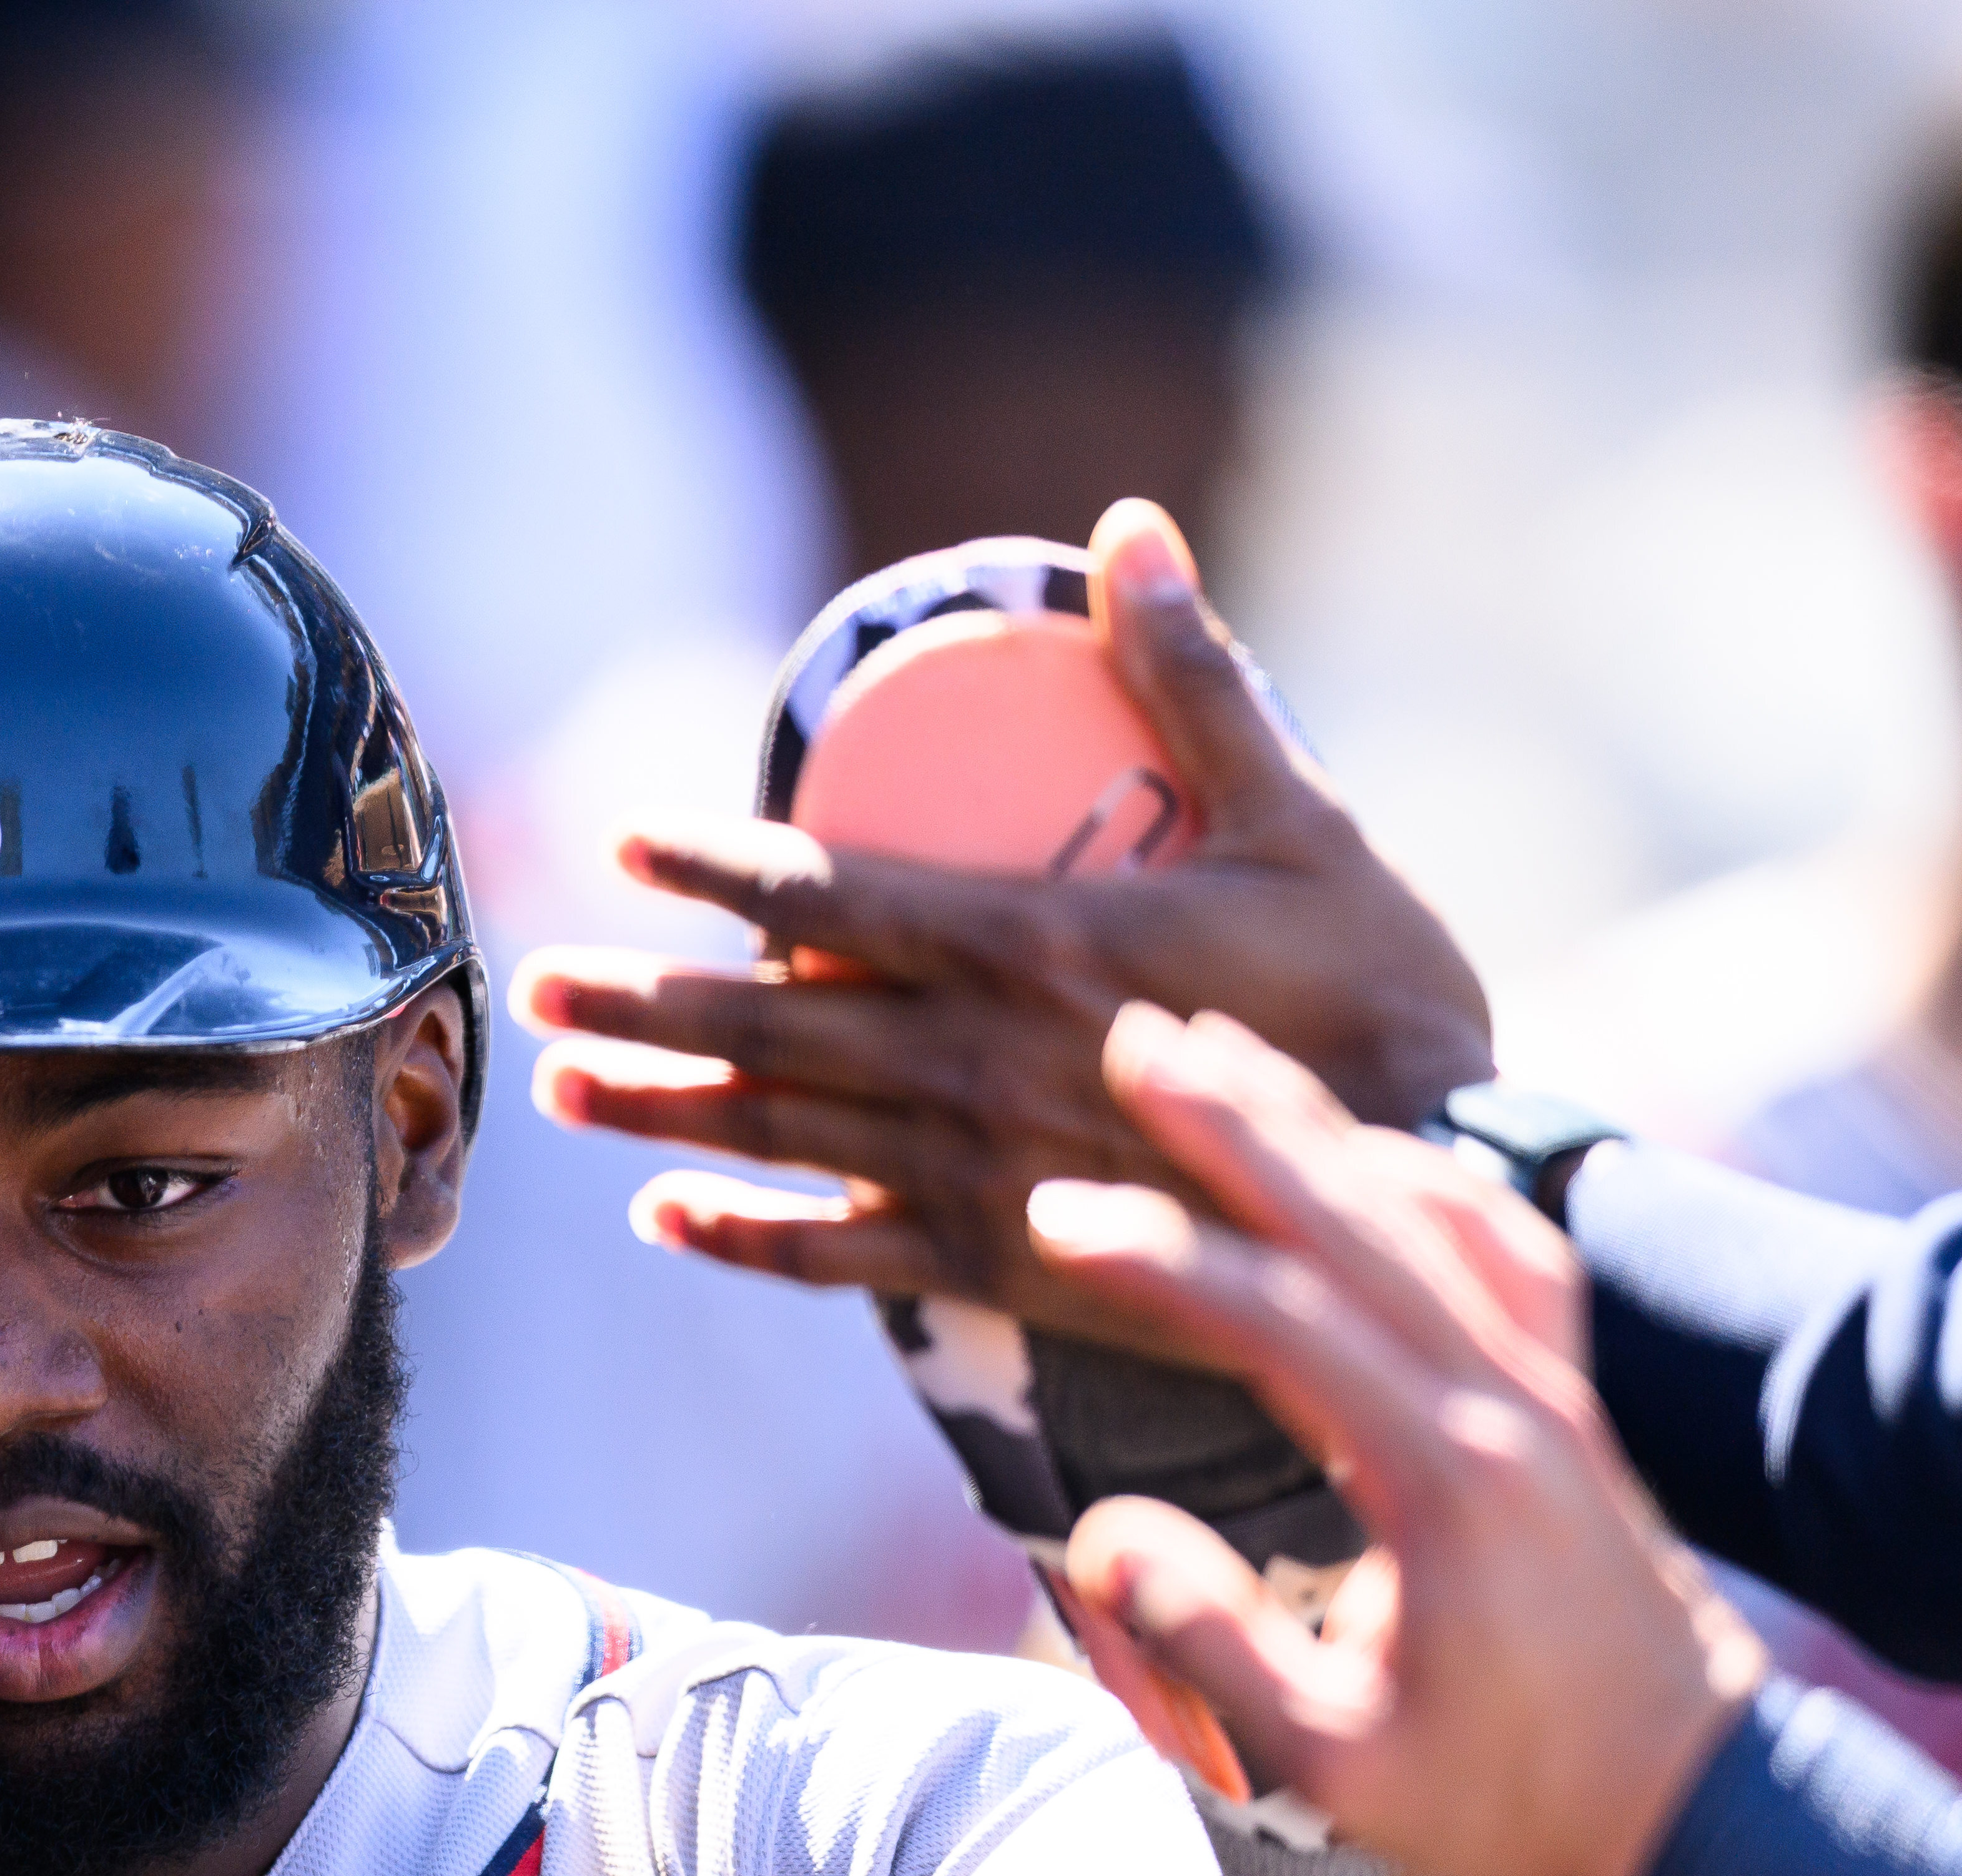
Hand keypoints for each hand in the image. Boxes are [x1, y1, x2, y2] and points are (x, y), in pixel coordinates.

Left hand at [511, 502, 1494, 1329]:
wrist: (1427, 1186)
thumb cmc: (1378, 996)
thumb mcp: (1302, 819)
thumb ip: (1199, 681)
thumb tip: (1130, 528)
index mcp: (1026, 943)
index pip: (819, 895)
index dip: (710, 867)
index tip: (622, 845)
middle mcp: (968, 1060)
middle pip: (760, 1023)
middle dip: (636, 1003)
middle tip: (534, 990)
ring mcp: (974, 1169)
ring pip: (776, 1136)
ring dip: (657, 1112)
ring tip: (561, 1092)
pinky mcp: (1001, 1261)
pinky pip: (840, 1257)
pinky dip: (745, 1241)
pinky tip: (667, 1221)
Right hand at [1024, 1008, 1762, 1875]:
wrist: (1705, 1805)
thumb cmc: (1518, 1802)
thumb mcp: (1337, 1765)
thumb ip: (1213, 1645)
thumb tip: (1103, 1536)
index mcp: (1446, 1482)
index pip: (1279, 1326)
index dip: (1161, 1261)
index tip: (1056, 1217)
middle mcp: (1511, 1405)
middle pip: (1360, 1219)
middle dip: (1241, 1122)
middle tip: (1141, 1040)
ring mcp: (1556, 1391)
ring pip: (1435, 1210)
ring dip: (1328, 1129)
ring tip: (1234, 1057)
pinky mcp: (1578, 1402)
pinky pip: (1512, 1247)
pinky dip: (1439, 1179)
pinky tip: (1379, 1154)